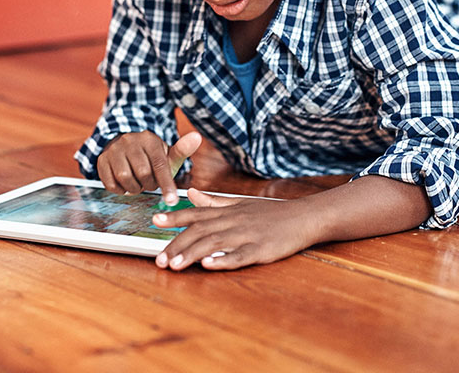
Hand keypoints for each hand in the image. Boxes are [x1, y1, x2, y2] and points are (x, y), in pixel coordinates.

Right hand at [96, 130, 201, 204]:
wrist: (123, 146)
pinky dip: (120, 190)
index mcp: (150, 139)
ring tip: (138, 183)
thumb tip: (197, 136)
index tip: (171, 201)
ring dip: (134, 188)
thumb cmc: (150, 156)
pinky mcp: (101, 160)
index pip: (160, 165)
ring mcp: (114, 150)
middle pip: (143, 173)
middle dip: (148, 184)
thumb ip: (182, 150)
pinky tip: (125, 185)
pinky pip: (110, 183)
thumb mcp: (166, 154)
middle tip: (149, 183)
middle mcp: (130, 141)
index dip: (166, 185)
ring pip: (125, 178)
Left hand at [151, 188, 316, 270]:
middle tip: (159, 260)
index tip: (155, 220)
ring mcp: (247, 235)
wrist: (303, 217)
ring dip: (193, 254)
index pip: (196, 213)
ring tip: (175, 266)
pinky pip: (239, 255)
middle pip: (200, 232)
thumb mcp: (241, 203)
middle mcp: (233, 221)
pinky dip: (223, 260)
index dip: (175, 217)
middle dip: (178, 245)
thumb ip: (214, 201)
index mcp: (228, 211)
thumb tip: (190, 193)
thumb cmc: (271, 213)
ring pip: (214, 243)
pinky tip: (209, 265)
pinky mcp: (261, 250)